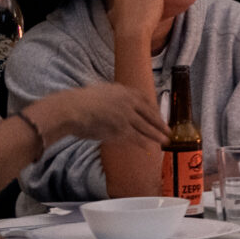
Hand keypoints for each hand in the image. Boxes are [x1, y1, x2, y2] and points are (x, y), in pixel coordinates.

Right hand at [43, 81, 170, 147]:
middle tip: (168, 129)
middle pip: (149, 113)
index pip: (144, 99)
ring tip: (165, 141)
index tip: (158, 115)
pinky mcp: (121, 128)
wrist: (71, 109)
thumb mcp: (100, 92)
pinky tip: (150, 148)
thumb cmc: (78, 102)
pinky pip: (136, 137)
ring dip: (157, 135)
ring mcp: (126, 115)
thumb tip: (115, 104)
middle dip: (160, 123)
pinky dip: (144, 143)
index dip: (153, 109)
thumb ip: (111, 97)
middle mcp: (128, 101)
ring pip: (146, 127)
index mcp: (123, 90)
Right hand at [109, 0, 166, 47]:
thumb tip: (117, 8)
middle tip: (143, 11)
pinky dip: (158, 7)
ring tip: (148, 15)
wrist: (133, 30)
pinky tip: (153, 15)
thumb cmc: (121, 26)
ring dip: (151, 2)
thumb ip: (116, 6)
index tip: (135, 7)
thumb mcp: (112, 14)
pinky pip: (159, 0)